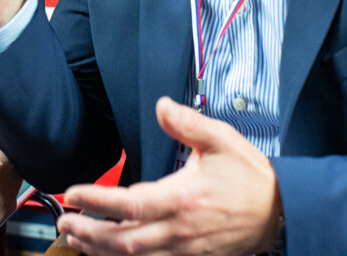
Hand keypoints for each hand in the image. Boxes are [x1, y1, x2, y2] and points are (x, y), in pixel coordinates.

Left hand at [57, 97, 281, 255]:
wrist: (281, 212)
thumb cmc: (250, 176)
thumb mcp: (221, 140)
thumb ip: (188, 124)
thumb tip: (161, 105)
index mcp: (182, 198)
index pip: (129, 204)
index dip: (97, 201)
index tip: (73, 194)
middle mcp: (178, 229)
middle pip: (123, 240)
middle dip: (88, 233)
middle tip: (64, 222)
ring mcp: (184, 248)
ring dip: (100, 250)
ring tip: (76, 239)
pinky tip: (109, 253)